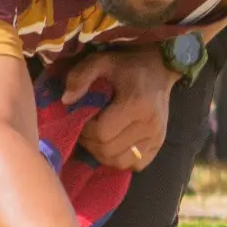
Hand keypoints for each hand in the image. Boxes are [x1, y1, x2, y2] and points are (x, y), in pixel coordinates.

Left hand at [63, 47, 173, 173]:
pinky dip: (120, 158)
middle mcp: (150, 125)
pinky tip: (114, 143)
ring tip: (98, 137)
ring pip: (120, 161)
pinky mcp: (160, 144)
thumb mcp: (101, 61)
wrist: (159, 67)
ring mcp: (157, 137)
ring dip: (103, 153)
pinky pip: (135, 164)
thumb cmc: (127, 64)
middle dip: (90, 143)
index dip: (84, 130)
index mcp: (137, 104)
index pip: (101, 132)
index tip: (81, 118)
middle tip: (85, 129)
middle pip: (109, 150)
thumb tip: (66, 101)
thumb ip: (81, 77)